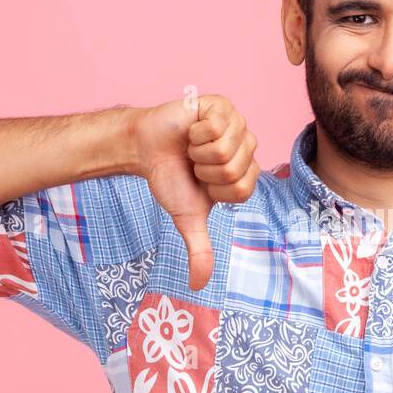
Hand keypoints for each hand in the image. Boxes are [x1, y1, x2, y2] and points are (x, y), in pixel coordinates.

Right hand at [130, 95, 259, 290]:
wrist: (145, 149)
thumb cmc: (170, 179)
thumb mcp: (187, 218)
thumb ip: (200, 250)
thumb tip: (198, 286)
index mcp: (246, 173)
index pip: (243, 189)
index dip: (215, 189)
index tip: (202, 182)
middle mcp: (247, 148)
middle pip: (234, 169)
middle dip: (205, 170)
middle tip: (194, 163)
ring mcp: (237, 124)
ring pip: (226, 148)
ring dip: (199, 151)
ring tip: (192, 147)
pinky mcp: (221, 105)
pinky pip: (217, 125)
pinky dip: (196, 132)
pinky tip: (191, 130)